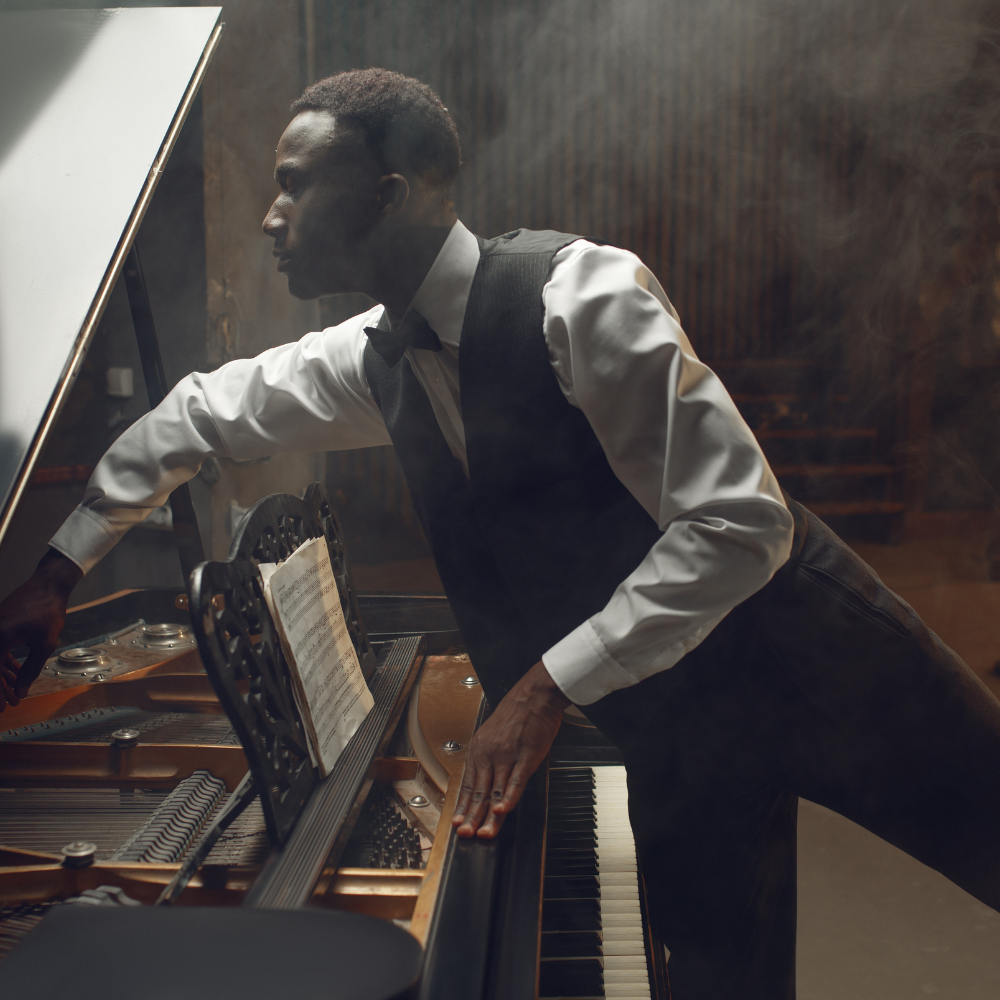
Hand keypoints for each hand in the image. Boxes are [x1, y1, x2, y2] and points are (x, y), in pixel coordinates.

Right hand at [0, 549, 81, 709]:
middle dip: (0, 687)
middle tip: (9, 703)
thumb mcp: (44, 644)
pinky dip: (5, 663)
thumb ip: (31, 669)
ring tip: (16, 692)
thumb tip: (21, 691)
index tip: (3, 707)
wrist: (48, 585)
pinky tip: (16, 674)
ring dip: (3, 677)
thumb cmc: (48, 610)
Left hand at [453, 659, 570, 839]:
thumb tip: (486, 776)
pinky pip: (515, 782)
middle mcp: (489, 754)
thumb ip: (489, 755)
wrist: (535, 694)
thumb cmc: (518, 712)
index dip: (462, 805)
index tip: (458, 822)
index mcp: (479, 749)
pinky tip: (502, 811)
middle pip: (478, 792)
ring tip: (484, 834)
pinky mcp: (524, 757)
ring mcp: (506, 756)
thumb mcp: (494, 734)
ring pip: (494, 792)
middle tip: (465, 835)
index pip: (468, 783)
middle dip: (471, 816)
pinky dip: (507, 798)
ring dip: (488, 816)